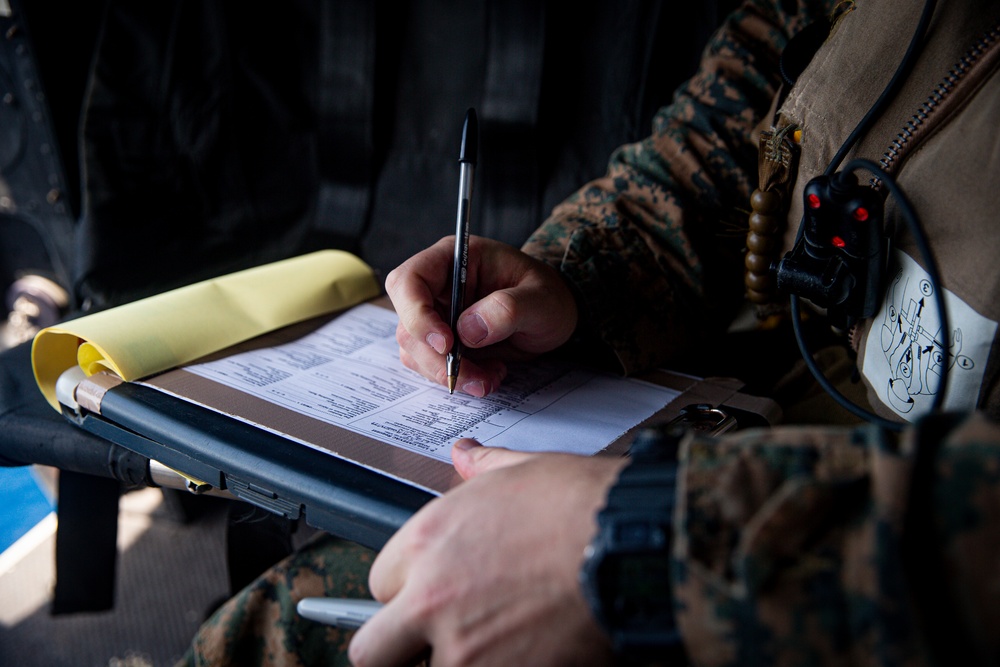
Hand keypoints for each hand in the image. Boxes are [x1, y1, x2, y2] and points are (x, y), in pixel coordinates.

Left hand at [348, 441, 624, 666]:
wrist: (634, 543)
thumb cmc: (586, 505)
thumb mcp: (525, 470)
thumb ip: (484, 468)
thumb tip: (466, 452)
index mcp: (429, 542)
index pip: (379, 585)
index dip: (407, 594)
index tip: (430, 599)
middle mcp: (431, 600)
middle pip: (371, 653)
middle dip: (398, 650)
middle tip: (434, 643)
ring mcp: (464, 652)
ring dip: (452, 663)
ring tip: (496, 645)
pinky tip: (526, 656)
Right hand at [385, 236, 577, 396]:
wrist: (553, 318)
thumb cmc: (548, 297)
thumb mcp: (541, 299)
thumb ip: (507, 309)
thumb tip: (467, 331)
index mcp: (453, 258)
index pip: (409, 280)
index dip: (417, 314)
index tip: (446, 343)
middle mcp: (437, 285)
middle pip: (408, 323)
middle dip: (436, 357)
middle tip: (474, 377)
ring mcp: (437, 314)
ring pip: (415, 350)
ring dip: (448, 373)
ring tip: (489, 378)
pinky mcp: (442, 341)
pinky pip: (430, 365)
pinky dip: (456, 378)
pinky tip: (487, 375)